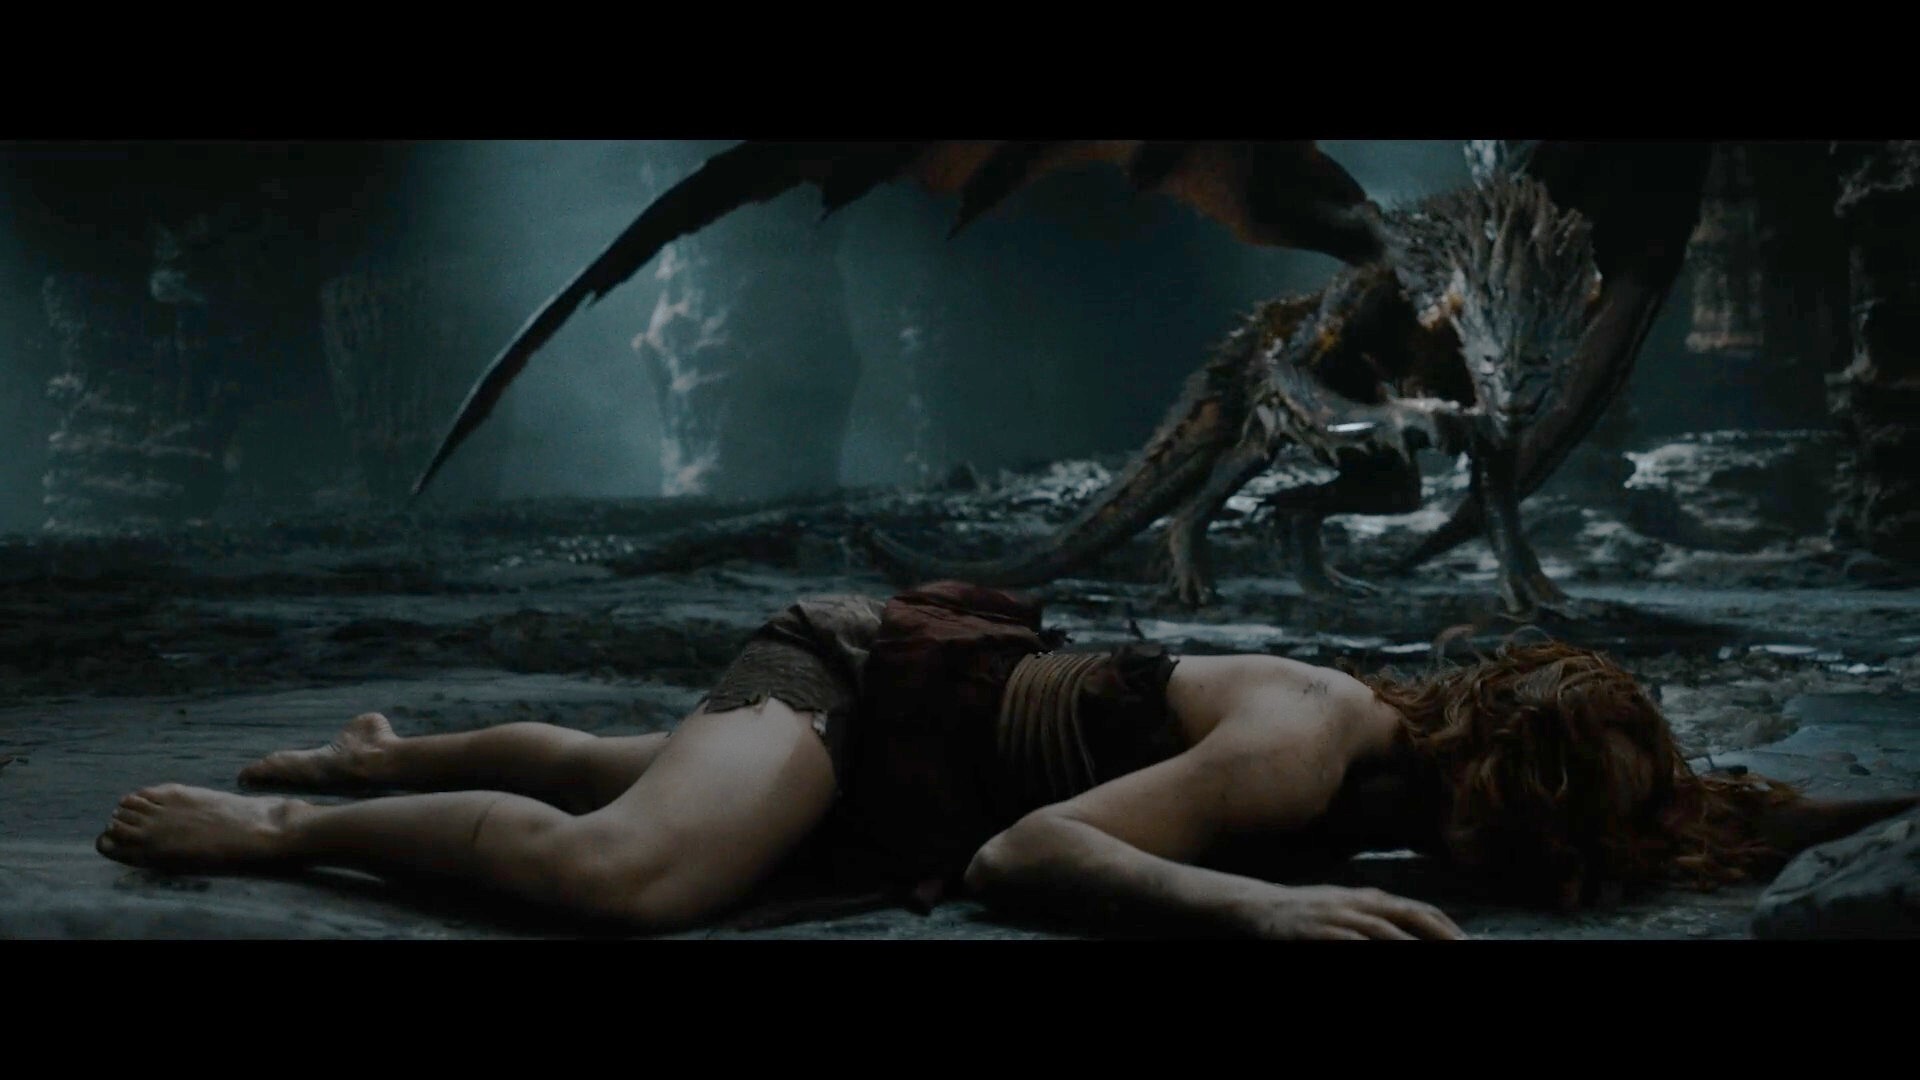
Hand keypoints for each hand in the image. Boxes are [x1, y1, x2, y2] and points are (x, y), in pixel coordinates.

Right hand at [1241, 885, 1465, 939]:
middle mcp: (1360, 903)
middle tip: (1465, 950)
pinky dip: (1372, 951)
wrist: (1259, 906)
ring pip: (1385, 933)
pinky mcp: (1320, 931)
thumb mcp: (1345, 909)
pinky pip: (1352, 943)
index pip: (1419, 909)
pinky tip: (1388, 958)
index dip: (1447, 926)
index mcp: (1370, 898)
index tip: (1469, 943)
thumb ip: (1376, 919)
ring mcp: (1340, 916)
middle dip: (1441, 936)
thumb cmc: (1307, 913)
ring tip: (1436, 959)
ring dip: (1411, 947)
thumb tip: (1412, 931)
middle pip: (1410, 918)